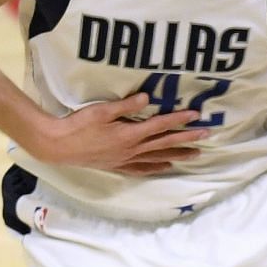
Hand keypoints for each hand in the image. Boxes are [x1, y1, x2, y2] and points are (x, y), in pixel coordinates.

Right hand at [26, 94, 207, 175]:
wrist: (59, 146)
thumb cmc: (78, 125)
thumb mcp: (101, 111)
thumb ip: (126, 106)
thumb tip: (147, 98)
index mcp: (130, 134)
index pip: (160, 126)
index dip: (179, 120)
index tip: (196, 116)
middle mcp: (132, 150)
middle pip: (165, 144)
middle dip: (187, 139)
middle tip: (207, 136)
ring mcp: (126, 160)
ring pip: (158, 158)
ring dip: (178, 155)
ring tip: (196, 154)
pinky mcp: (118, 165)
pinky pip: (143, 168)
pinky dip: (157, 168)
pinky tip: (167, 167)